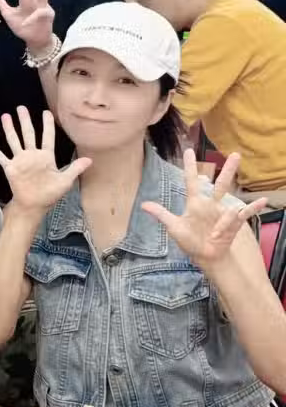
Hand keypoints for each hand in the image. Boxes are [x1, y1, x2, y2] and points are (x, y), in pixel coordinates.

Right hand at [0, 107, 90, 213]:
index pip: (47, 137)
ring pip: (14, 141)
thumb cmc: (50, 194)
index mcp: (46, 157)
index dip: (47, 125)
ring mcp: (21, 161)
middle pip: (28, 134)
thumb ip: (75, 168)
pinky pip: (1, 158)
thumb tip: (90, 160)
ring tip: (5, 116)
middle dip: (25, 121)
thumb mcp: (65, 181)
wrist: (34, 205)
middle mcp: (32, 156)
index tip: (46, 112)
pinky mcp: (11, 168)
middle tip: (21, 108)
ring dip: (9, 129)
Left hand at [142, 149, 267, 265]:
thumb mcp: (174, 228)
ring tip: (218, 231)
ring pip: (231, 199)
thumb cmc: (190, 241)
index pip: (191, 181)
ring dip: (228, 211)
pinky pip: (245, 213)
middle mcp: (211, 204)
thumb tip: (143, 205)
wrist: (206, 256)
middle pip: (220, 183)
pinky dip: (253, 207)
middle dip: (227, 169)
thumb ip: (162, 215)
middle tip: (235, 154)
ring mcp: (224, 212)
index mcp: (195, 203)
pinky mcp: (234, 222)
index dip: (189, 166)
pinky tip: (263, 201)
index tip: (189, 151)